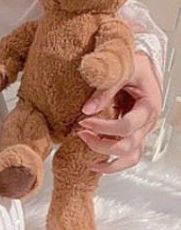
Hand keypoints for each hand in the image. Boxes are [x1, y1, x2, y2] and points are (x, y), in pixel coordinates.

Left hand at [76, 51, 162, 173]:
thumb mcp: (120, 70)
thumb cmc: (133, 64)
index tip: (84, 121)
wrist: (141, 65)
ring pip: (131, 156)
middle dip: (101, 143)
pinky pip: (129, 156)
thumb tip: (87, 110)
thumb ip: (104, 90)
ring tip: (86, 155)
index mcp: (149, 106)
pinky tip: (95, 164)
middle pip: (128, 145)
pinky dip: (113, 164)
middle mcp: (148, 122)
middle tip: (80, 133)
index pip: (127, 125)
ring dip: (107, 158)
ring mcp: (142, 130)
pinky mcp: (135, 134)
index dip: (104, 127)